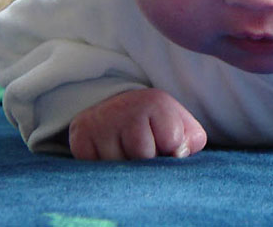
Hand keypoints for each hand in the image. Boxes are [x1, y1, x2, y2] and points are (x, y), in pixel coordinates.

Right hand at [69, 88, 206, 160]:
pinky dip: (107, 171)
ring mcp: (99, 122)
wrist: (117, 111)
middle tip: (143, 149)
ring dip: (126, 170)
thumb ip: (191, 141)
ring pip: (119, 168)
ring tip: (126, 152)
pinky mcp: (80, 139)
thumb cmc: (155, 125)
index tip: (165, 143)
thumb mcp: (181, 126)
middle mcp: (124, 107)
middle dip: (148, 162)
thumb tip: (177, 155)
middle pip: (143, 156)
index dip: (172, 151)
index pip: (171, 142)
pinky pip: (98, 171)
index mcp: (155, 102)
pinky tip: (110, 156)